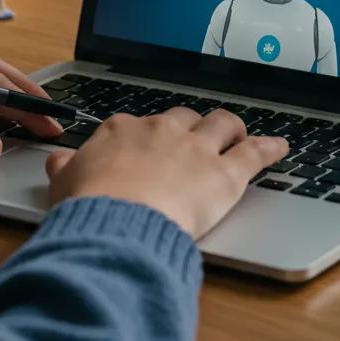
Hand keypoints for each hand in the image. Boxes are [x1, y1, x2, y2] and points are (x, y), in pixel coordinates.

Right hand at [45, 107, 287, 238]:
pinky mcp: (225, 174)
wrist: (118, 223)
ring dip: (231, 128)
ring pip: (222, 124)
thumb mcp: (64, 184)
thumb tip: (59, 161)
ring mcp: (196, 149)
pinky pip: (254, 153)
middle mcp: (162, 130)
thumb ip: (65, 168)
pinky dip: (269, 148)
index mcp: (122, 130)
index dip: (146, 135)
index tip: (147, 146)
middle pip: (184, 117)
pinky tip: (280, 147)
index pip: (137, 124)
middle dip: (191, 126)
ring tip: (238, 134)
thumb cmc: (90, 206)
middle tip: (196, 139)